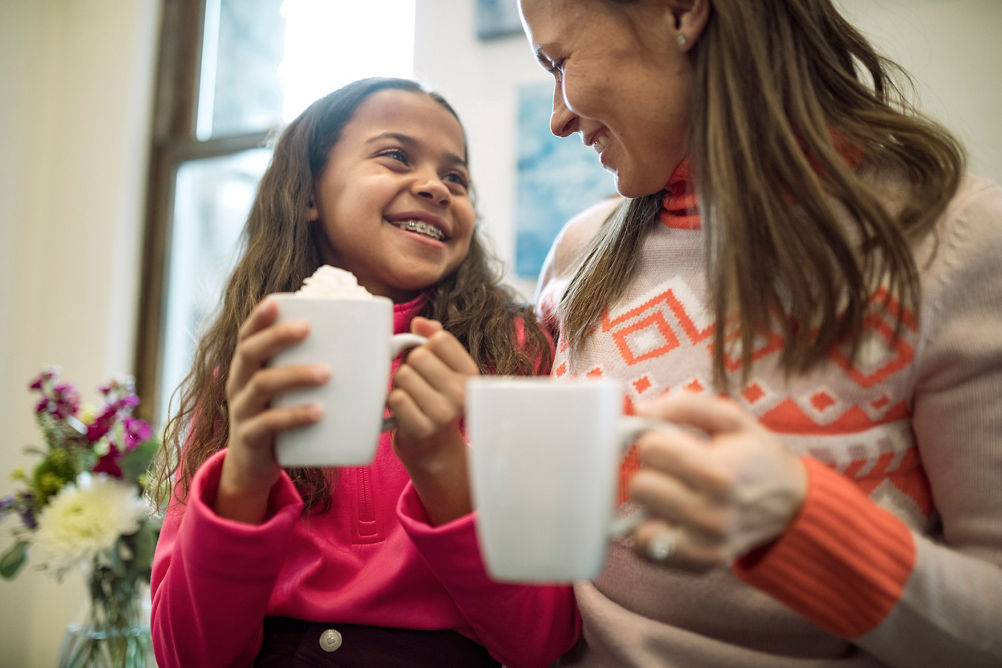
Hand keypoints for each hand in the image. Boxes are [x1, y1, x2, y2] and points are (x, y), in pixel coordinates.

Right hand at [217, 297, 328, 522]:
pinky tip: (318, 412)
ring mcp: (242, 411)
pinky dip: (294, 416)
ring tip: (326, 372)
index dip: (259, 317)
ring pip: (262, 385)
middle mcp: (239, 384)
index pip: (248, 335)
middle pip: (250, 352)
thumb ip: (314, 365)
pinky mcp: (251, 438)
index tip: (277, 301)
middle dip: (277, 337)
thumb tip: (379, 347)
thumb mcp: (288, 389)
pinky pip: (269, 424)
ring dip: (294, 375)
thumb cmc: (282, 414)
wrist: (253, 466)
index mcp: (248, 367)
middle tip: (307, 329)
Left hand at [387, 317, 478, 523]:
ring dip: (398, 385)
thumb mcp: (442, 368)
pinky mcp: (422, 428)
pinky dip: (392, 402)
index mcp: (470, 374)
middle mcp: (462, 392)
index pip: (440, 339)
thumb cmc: (434, 398)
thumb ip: (433, 340)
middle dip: (409, 367)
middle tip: (415, 384)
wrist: (432, 446)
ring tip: (409, 397)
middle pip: (418, 356)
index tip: (428, 363)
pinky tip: (402, 410)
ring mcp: (443, 412)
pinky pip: (395, 398)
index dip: (425, 346)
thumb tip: (420, 322)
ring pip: (403, 375)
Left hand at [627, 392, 806, 571]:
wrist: (792, 505)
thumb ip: (684, 405)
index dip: (659, 440)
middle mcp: (712, 514)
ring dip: (652, 503)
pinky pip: (645, 549)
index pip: (650, 449)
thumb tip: (639, 409)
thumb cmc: (755, 455)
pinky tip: (673, 518)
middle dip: (654, 471)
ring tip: (679, 494)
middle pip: (639, 485)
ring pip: (637, 518)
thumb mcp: (731, 418)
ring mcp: (705, 544)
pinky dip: (651, 531)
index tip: (679, 444)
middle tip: (679, 471)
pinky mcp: (699, 564)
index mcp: (720, 473)